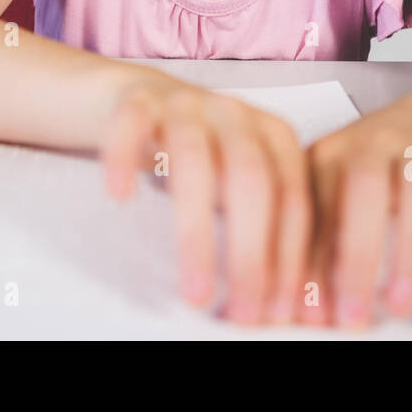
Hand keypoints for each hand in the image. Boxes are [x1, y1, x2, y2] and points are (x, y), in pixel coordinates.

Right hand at [98, 68, 310, 325]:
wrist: (148, 101)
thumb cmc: (205, 159)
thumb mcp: (242, 186)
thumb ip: (266, 230)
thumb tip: (281, 307)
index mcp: (276, 136)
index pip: (292, 199)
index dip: (289, 257)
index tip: (278, 311)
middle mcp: (236, 114)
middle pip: (251, 181)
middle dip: (251, 254)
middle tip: (244, 312)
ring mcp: (187, 103)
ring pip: (193, 161)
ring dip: (195, 234)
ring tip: (194, 292)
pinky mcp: (140, 99)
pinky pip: (131, 123)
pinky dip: (123, 157)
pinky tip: (120, 197)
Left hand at [297, 98, 411, 328]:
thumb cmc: (371, 169)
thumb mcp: (333, 194)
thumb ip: (319, 246)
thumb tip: (308, 310)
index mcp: (326, 155)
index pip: (313, 208)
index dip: (311, 263)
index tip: (315, 314)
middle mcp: (370, 143)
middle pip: (362, 188)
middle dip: (356, 256)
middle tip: (354, 315)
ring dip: (409, 252)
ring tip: (401, 304)